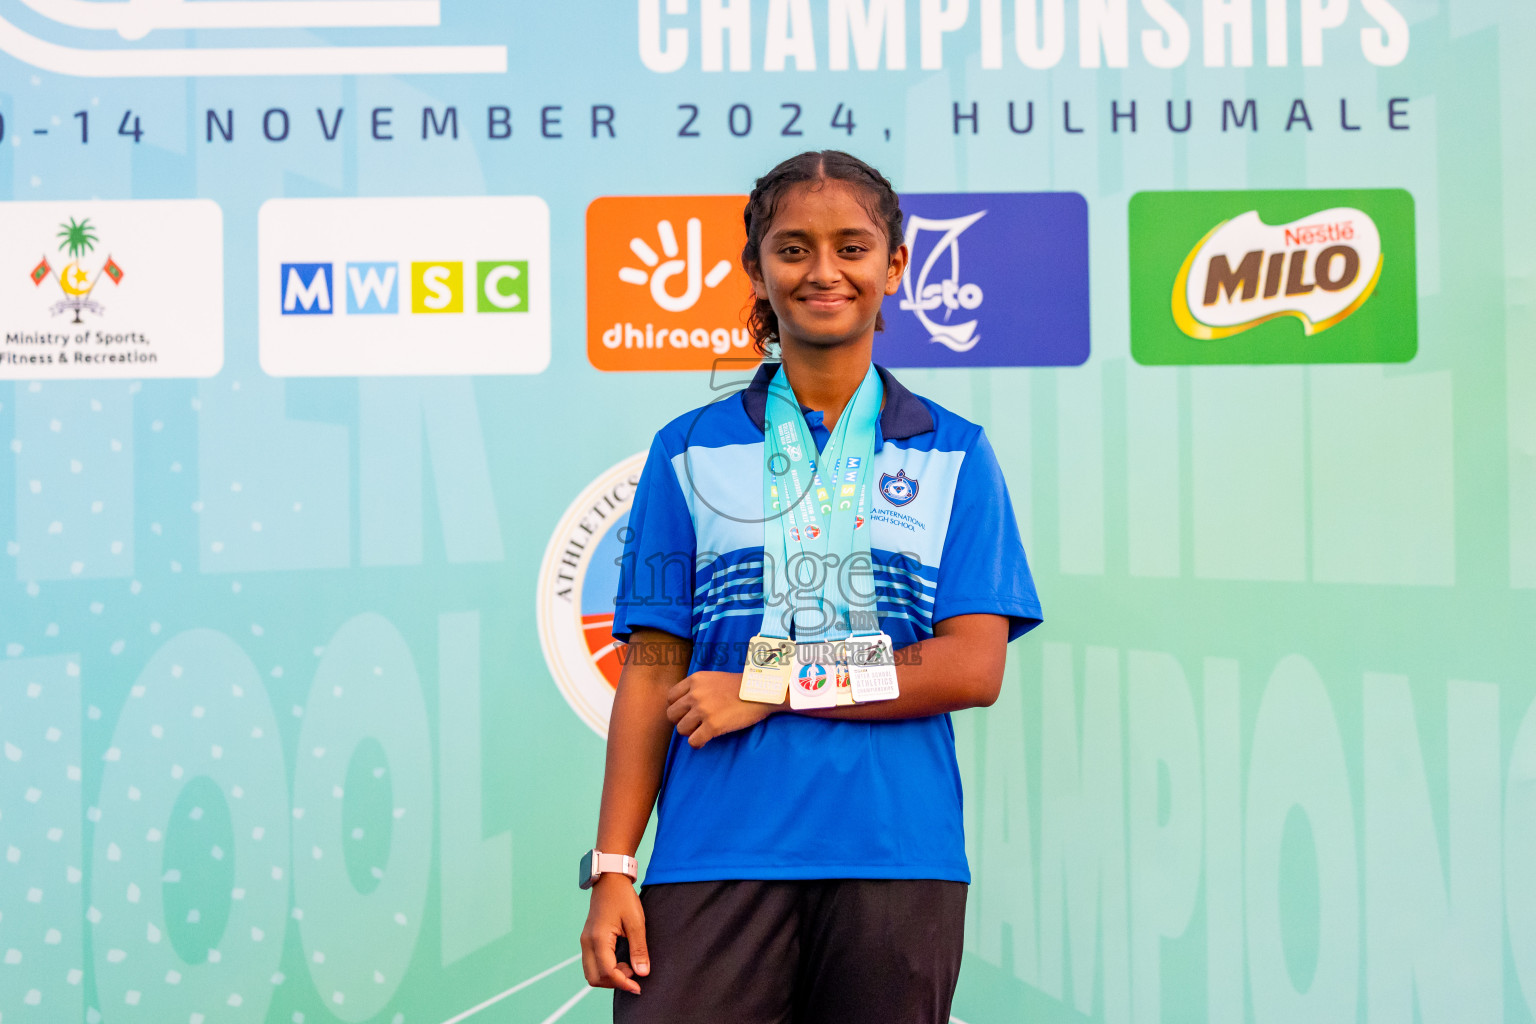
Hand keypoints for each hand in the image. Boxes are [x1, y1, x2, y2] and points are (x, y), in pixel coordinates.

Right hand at [580, 873, 647, 993]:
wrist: (609, 880)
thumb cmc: (623, 898)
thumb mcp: (636, 922)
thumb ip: (639, 949)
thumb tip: (643, 973)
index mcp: (598, 939)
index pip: (607, 972)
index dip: (623, 983)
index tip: (638, 987)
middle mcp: (587, 943)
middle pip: (594, 978)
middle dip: (614, 983)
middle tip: (633, 974)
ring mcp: (585, 941)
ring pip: (591, 973)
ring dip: (609, 977)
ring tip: (628, 966)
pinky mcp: (587, 940)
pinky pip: (592, 964)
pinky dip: (605, 969)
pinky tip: (620, 961)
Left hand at [666, 670, 774, 747]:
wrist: (762, 692)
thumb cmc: (741, 687)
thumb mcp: (714, 678)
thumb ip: (698, 687)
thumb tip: (684, 704)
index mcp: (695, 680)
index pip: (671, 697)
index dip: (677, 707)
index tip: (687, 713)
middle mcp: (696, 693)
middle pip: (672, 714)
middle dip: (681, 721)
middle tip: (693, 724)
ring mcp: (703, 710)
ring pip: (681, 729)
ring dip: (690, 733)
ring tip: (701, 731)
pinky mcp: (713, 725)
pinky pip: (693, 741)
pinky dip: (698, 744)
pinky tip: (705, 740)